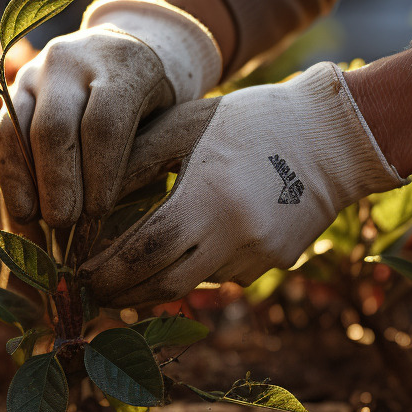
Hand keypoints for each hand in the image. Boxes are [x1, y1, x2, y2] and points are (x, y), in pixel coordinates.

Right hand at [0, 0, 221, 228]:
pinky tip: (20, 214)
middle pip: (54, 127)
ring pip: (17, 129)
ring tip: (34, 226)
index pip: (104, 124)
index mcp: (122, 66)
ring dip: (23, 184)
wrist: (129, 50)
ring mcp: (37, 73)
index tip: (97, 214)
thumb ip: (138, 159)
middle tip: (63, 224)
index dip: (98, 174)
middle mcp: (72, 63)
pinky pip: (2, 135)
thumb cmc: (156, 100)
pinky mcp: (13, 89)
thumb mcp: (163, 119)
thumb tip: (104, 226)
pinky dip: (10, 179)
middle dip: (56, 182)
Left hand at [79, 62, 405, 307]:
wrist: (334, 135)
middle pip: (165, 284)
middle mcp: (237, 236)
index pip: (145, 253)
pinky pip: (223, 275)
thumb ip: (132, 163)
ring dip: (157, 281)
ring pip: (194, 283)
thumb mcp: (184, 127)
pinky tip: (182, 249)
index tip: (77, 275)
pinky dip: (196, 267)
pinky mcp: (277, 263)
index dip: (107, 271)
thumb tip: (84, 204)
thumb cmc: (249, 119)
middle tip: (91, 290)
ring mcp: (261, 255)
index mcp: (210, 197)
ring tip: (124, 273)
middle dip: (123, 292)